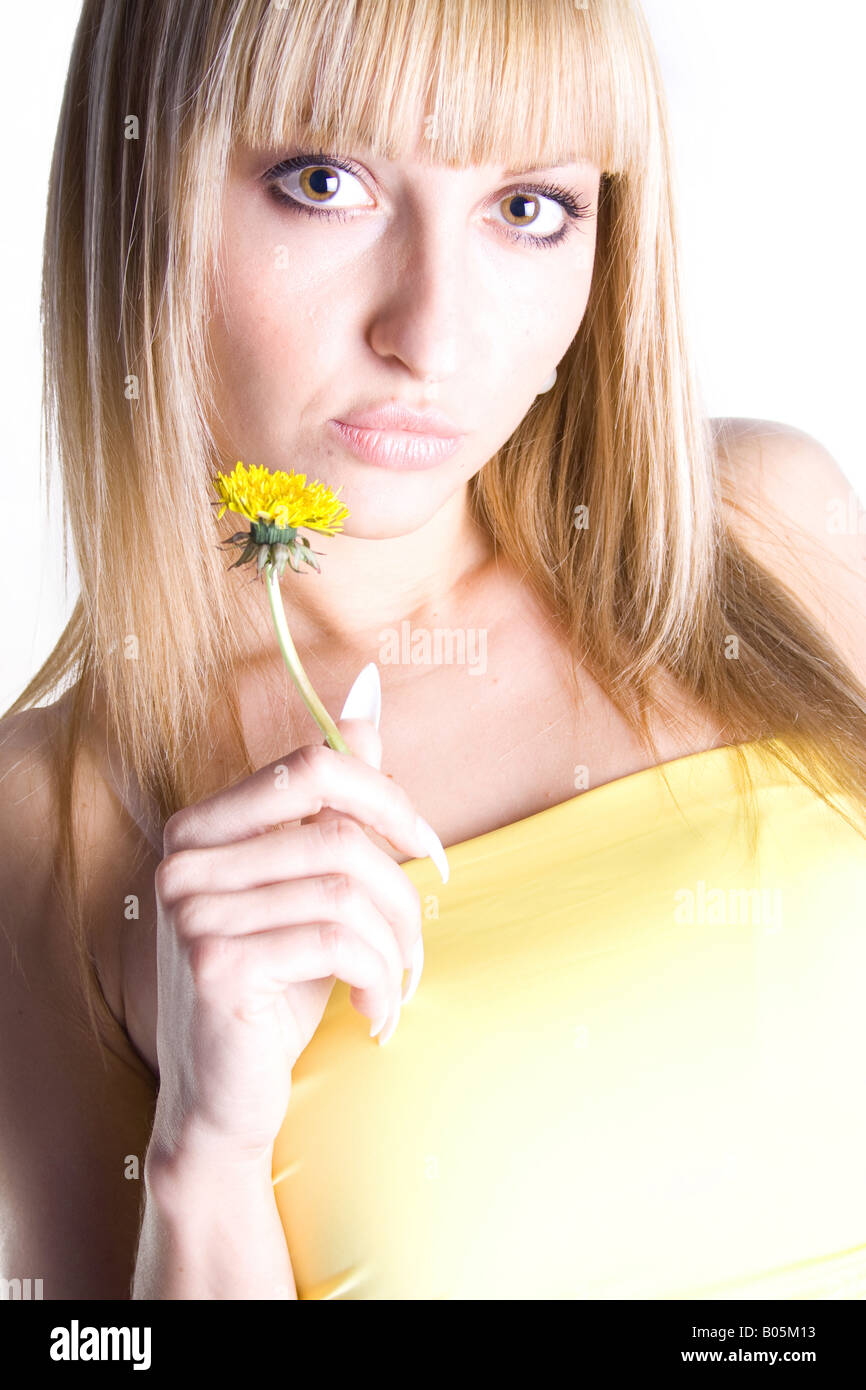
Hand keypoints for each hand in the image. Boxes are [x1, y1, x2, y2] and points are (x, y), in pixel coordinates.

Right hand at [149, 664, 446, 1165]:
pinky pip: (337, 941)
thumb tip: (364, 696)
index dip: (386, 799)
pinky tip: (377, 1015)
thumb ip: (333, 796)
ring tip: (398, 984)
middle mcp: (184, 858)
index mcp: (203, 826)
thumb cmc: (275, 987)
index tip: (427, 851)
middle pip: (337, 831)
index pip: (311, 764)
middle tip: (420, 939)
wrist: (224, 1098)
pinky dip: (378, 979)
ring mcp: (191, 910)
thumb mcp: (308, 885)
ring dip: (396, 944)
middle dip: (401, 887)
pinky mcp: (215, 965)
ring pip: (346, 890)